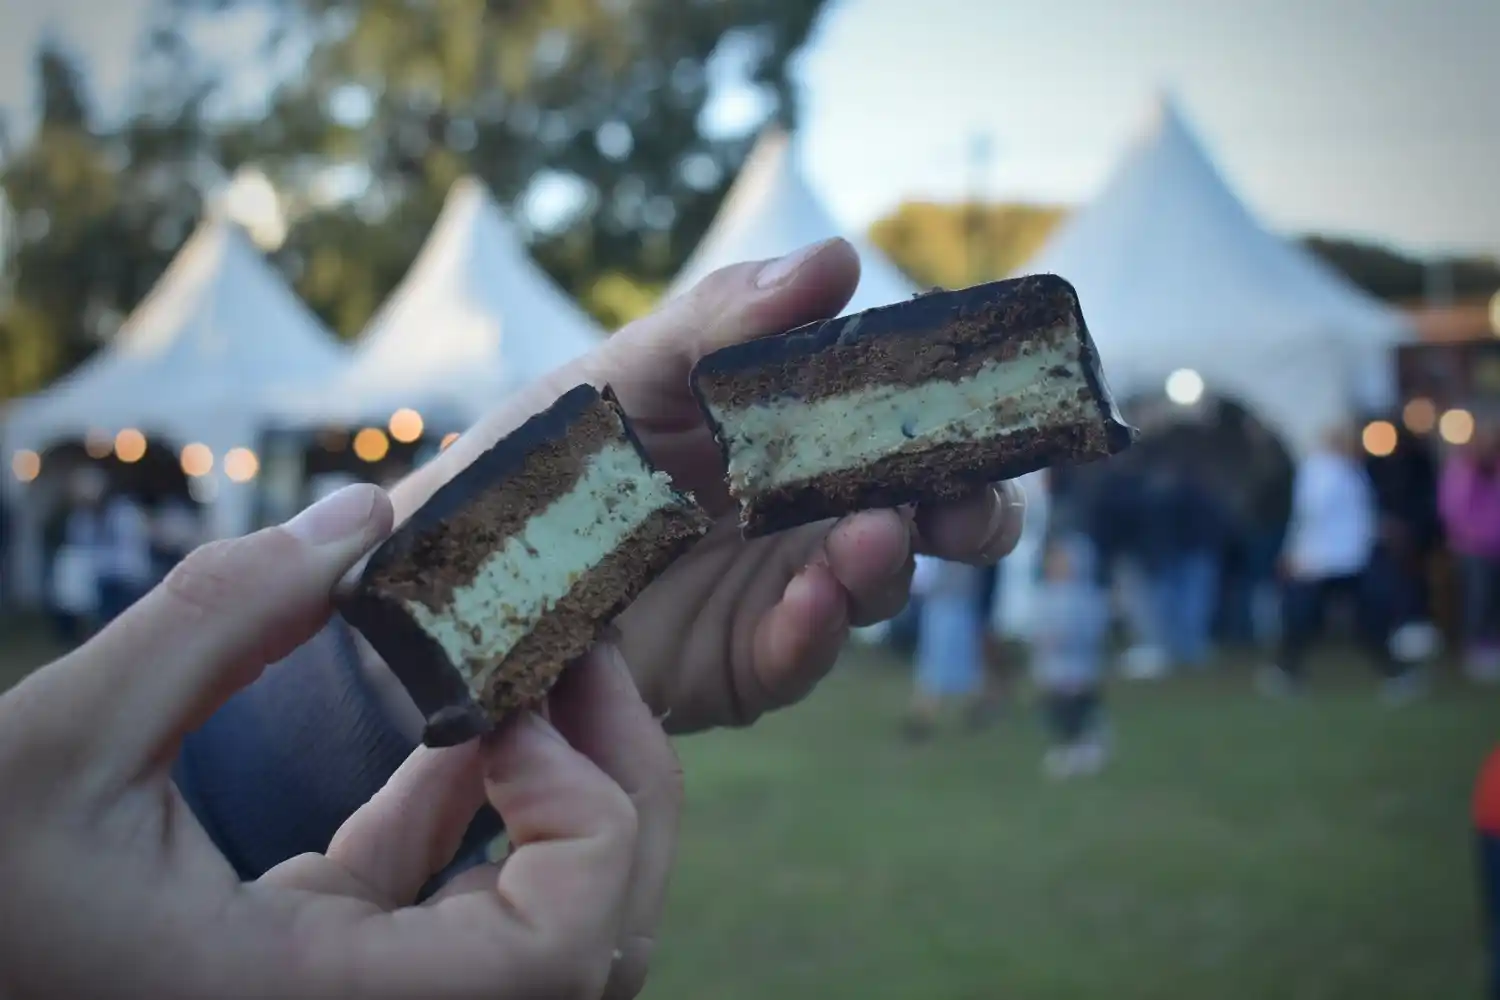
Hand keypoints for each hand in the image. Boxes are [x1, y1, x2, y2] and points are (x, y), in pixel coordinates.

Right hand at [0, 485, 680, 999]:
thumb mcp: (55, 742)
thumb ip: (217, 617)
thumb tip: (363, 516)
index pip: (558, 956)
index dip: (587, 821)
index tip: (512, 705)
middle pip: (591, 942)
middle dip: (618, 787)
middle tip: (586, 654)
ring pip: (541, 928)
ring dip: (562, 794)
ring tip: (538, 666)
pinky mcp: (326, 968)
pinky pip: (450, 899)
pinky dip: (479, 808)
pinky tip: (464, 720)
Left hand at [398, 239, 1025, 732]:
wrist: (447, 578)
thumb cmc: (537, 458)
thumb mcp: (620, 374)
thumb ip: (718, 324)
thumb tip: (840, 257)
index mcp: (788, 430)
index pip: (901, 416)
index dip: (961, 409)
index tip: (999, 397)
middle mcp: (800, 511)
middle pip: (926, 509)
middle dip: (971, 507)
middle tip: (974, 502)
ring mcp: (776, 589)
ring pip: (877, 580)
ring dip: (892, 560)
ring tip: (878, 535)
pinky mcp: (741, 663)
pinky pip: (801, 651)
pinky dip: (819, 628)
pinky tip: (815, 601)